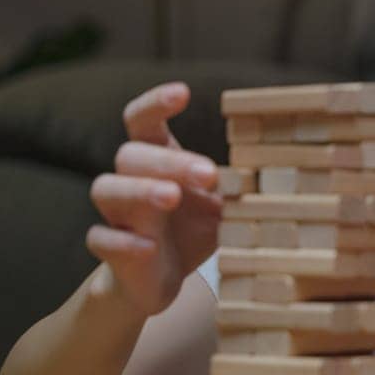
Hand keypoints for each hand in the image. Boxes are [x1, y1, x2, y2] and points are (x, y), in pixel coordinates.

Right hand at [86, 82, 220, 316]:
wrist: (163, 281)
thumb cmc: (192, 230)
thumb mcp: (223, 206)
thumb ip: (238, 187)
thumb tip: (275, 169)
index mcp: (156, 161)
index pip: (142, 121)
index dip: (156, 104)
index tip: (182, 93)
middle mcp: (130, 181)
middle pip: (130, 155)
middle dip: (168, 160)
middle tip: (208, 174)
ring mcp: (117, 215)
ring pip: (105, 188)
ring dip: (140, 190)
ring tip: (171, 196)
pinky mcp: (111, 250)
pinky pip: (99, 239)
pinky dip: (122, 242)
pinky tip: (148, 247)